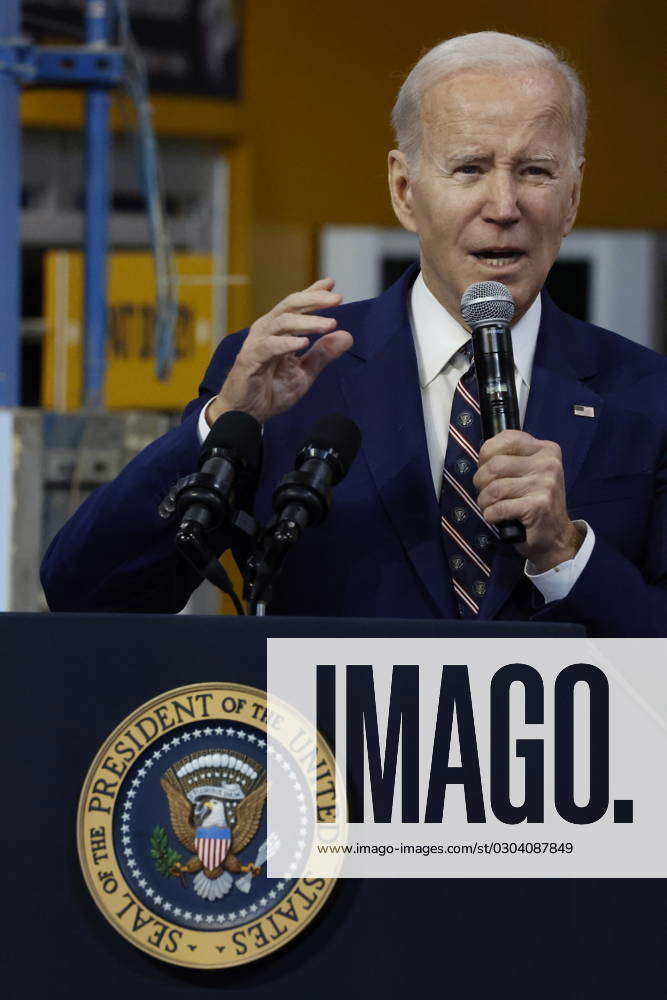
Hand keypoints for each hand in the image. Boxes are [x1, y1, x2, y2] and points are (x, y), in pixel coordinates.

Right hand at [207, 278, 352, 424]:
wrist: (247, 414)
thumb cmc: (271, 391)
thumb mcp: (304, 372)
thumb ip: (323, 354)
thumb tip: (347, 336)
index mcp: (279, 330)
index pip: (297, 305)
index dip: (313, 292)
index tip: (332, 283)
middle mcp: (267, 330)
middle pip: (290, 305)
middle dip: (314, 299)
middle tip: (337, 299)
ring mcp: (257, 343)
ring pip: (283, 322)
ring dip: (308, 322)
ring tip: (330, 324)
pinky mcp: (250, 359)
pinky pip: (269, 346)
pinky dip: (287, 343)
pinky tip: (304, 342)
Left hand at [473, 430, 583, 571]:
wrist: (556, 535)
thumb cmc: (535, 501)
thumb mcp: (529, 472)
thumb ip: (511, 458)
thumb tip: (482, 457)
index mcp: (545, 449)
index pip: (507, 437)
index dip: (487, 453)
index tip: (486, 466)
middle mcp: (548, 463)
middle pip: (495, 464)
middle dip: (480, 481)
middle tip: (485, 492)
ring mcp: (545, 485)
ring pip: (494, 488)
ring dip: (484, 501)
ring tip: (490, 506)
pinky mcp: (538, 506)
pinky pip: (499, 508)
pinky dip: (490, 515)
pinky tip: (497, 517)